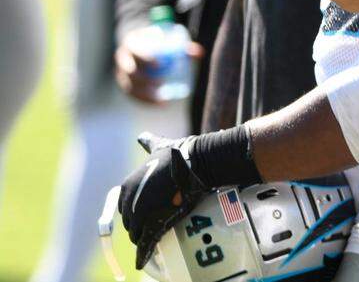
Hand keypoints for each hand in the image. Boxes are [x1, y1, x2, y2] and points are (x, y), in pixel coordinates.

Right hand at [115, 31, 204, 103]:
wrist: (140, 44)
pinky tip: (160, 104)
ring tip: (160, 97)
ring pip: (129, 86)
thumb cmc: (159, 42)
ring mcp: (121, 72)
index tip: (159, 65)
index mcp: (131, 44)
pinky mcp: (125, 84)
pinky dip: (146, 100)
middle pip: (130, 71)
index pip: (135, 51)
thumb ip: (183, 47)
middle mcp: (122, 59)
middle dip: (143, 79)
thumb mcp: (168, 40)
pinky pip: (133, 95)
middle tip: (160, 82)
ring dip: (144, 93)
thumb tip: (200, 53)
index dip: (145, 58)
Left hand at [118, 133, 207, 269]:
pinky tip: (142, 260)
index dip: (137, 211)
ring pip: (138, 233)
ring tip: (157, 240)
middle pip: (131, 221)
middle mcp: (129, 199)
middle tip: (156, 226)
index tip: (149, 213)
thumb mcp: (160, 147)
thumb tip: (141, 135)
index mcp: (127, 185)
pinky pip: (145, 242)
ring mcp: (140, 211)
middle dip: (140, 226)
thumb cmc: (180, 154)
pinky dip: (143, 254)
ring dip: (145, 238)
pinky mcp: (153, 222)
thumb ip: (150, 142)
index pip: (126, 207)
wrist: (195, 162)